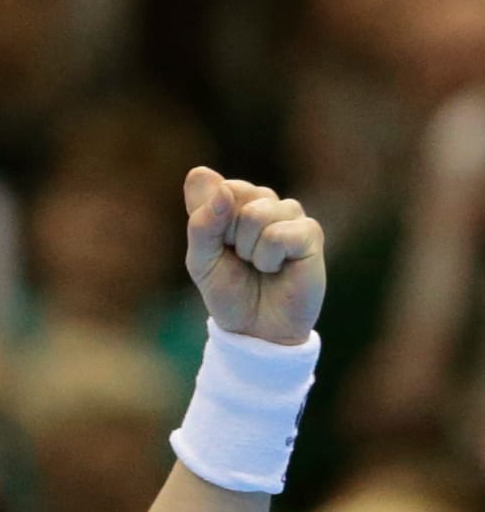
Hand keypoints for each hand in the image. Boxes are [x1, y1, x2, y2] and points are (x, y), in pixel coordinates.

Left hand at [183, 168, 324, 345]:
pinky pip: (279, 234)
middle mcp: (266, 203)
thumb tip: (215, 182)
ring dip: (248, 250)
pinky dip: (268, 259)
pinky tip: (277, 269)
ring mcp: (291, 215)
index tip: (219, 248)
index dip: (212, 223)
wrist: (256, 329)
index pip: (220, 188)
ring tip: (259, 266)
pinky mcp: (310, 233)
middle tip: (239, 259)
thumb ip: (201, 222)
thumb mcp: (200, 260)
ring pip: (256, 215)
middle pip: (236, 196)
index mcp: (236, 203)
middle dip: (228, 237)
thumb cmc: (229, 292)